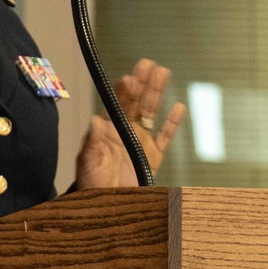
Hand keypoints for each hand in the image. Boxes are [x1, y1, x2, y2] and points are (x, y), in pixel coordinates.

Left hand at [75, 58, 185, 188]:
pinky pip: (165, 137)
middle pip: (137, 101)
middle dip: (143, 82)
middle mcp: (126, 130)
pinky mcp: (153, 155)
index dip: (124, 90)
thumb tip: (95, 120)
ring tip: (164, 73)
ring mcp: (141, 141)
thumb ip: (92, 141)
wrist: (106, 204)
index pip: (117, 104)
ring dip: (158, 93)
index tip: (129, 78)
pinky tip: (179, 108)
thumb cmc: (92, 183)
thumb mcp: (88, 162)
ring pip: (152, 112)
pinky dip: (173, 123)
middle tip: (149, 63)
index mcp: (108, 129)